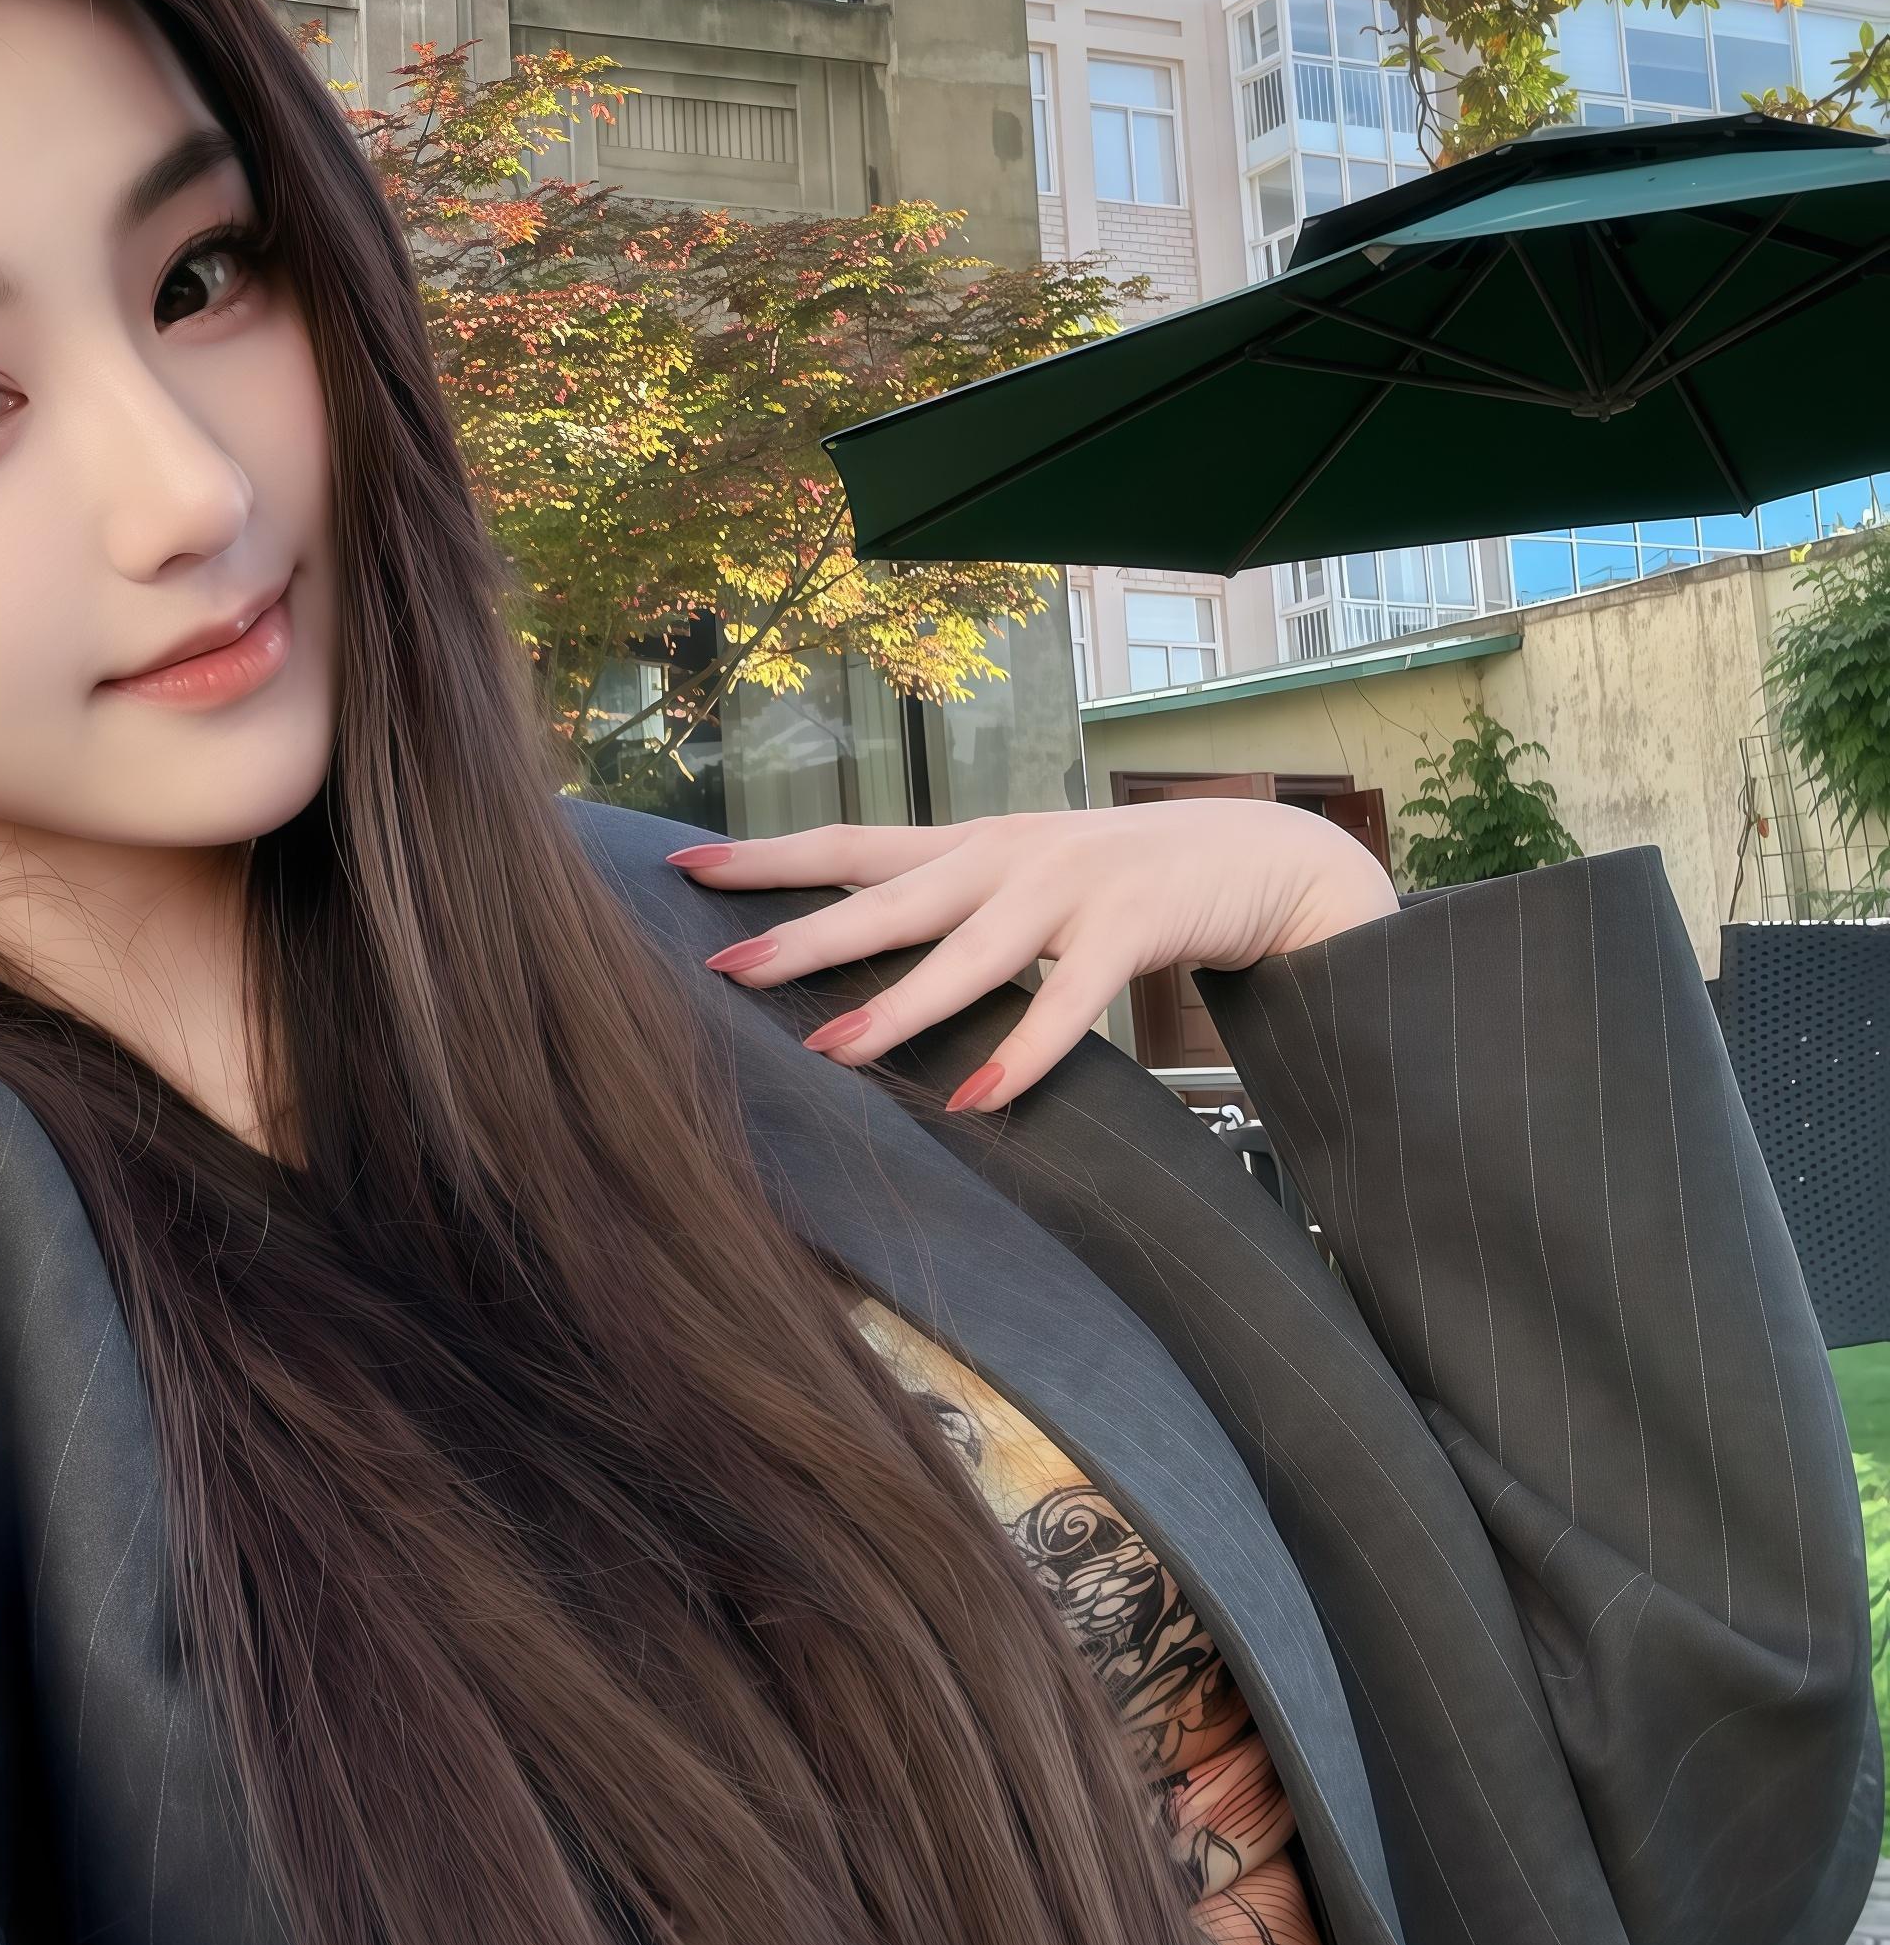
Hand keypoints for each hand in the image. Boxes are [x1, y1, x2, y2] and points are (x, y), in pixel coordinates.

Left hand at [663, 802, 1399, 1110]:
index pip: (849, 845)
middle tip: (725, 969)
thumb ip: (953, 910)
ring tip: (829, 1050)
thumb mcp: (1026, 880)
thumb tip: (855, 954)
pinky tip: (977, 1099)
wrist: (1262, 856)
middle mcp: (1006, 856)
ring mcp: (1069, 887)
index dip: (767, 859)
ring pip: (966, 953)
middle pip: (887, 897)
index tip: (682, 867)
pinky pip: (1069, 1002)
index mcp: (971, 844)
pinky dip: (1023, 1052)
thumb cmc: (1128, 880)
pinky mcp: (1132, 926)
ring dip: (898, 1006)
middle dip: (804, 935)